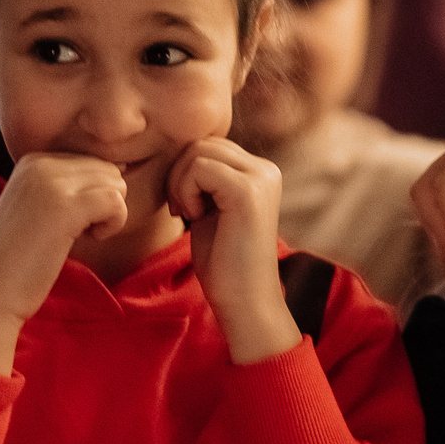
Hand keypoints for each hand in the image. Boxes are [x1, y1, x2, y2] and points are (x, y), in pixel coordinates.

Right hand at [0, 152, 125, 374]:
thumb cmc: (16, 258)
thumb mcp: (33, 205)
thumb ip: (65, 184)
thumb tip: (119, 166)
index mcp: (32, 160)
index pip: (91, 162)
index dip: (91, 197)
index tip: (65, 222)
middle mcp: (40, 163)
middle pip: (107, 171)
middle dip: (103, 203)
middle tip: (77, 230)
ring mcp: (51, 182)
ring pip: (115, 184)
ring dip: (108, 215)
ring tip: (80, 235)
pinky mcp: (65, 206)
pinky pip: (115, 202)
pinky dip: (112, 225)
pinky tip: (90, 239)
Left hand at [167, 137, 294, 361]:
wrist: (243, 300)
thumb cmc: (222, 261)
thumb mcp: (210, 209)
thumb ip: (203, 179)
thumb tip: (178, 153)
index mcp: (260, 172)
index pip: (208, 145)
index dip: (186, 172)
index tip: (186, 206)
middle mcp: (266, 169)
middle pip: (201, 143)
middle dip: (179, 174)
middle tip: (182, 210)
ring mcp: (261, 178)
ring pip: (198, 151)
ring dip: (180, 183)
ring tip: (190, 214)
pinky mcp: (248, 191)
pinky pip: (198, 168)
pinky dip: (185, 192)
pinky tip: (194, 217)